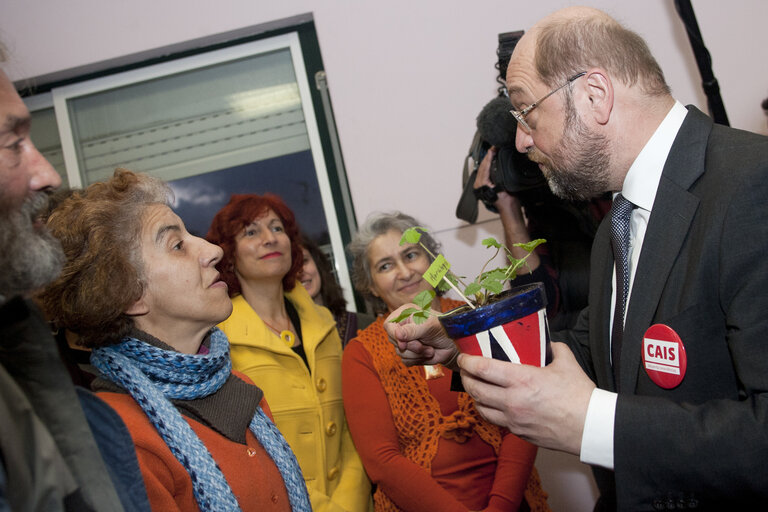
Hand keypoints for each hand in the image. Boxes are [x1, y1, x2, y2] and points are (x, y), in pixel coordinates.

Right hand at [384, 304, 458, 367]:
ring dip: (417, 354)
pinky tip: (427, 353)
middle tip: (423, 344)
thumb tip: (397, 334)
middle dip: (410, 346)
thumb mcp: (428, 325)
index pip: (388, 325)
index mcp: (405, 314)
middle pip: (393, 341)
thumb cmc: (444, 329)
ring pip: (400, 353)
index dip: (394, 335)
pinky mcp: (410, 353)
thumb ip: (412, 330)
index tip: (403, 342)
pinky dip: (418, 360)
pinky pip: (405, 361)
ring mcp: (406, 341)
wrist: (454, 344)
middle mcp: (404, 327)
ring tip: (430, 348)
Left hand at [458, 342, 595, 454]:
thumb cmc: (580, 396)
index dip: (468, 361)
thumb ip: (554, 348)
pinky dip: (488, 411)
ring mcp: (513, 419)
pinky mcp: (518, 432)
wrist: (590, 427)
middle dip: (466, 378)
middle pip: (475, 389)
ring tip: (475, 387)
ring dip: (474, 396)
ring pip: (481, 408)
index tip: (464, 356)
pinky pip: (495, 421)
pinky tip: (491, 404)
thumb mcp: (567, 363)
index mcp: (522, 380)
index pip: (483, 369)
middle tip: (465, 370)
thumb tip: (547, 342)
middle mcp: (512, 400)